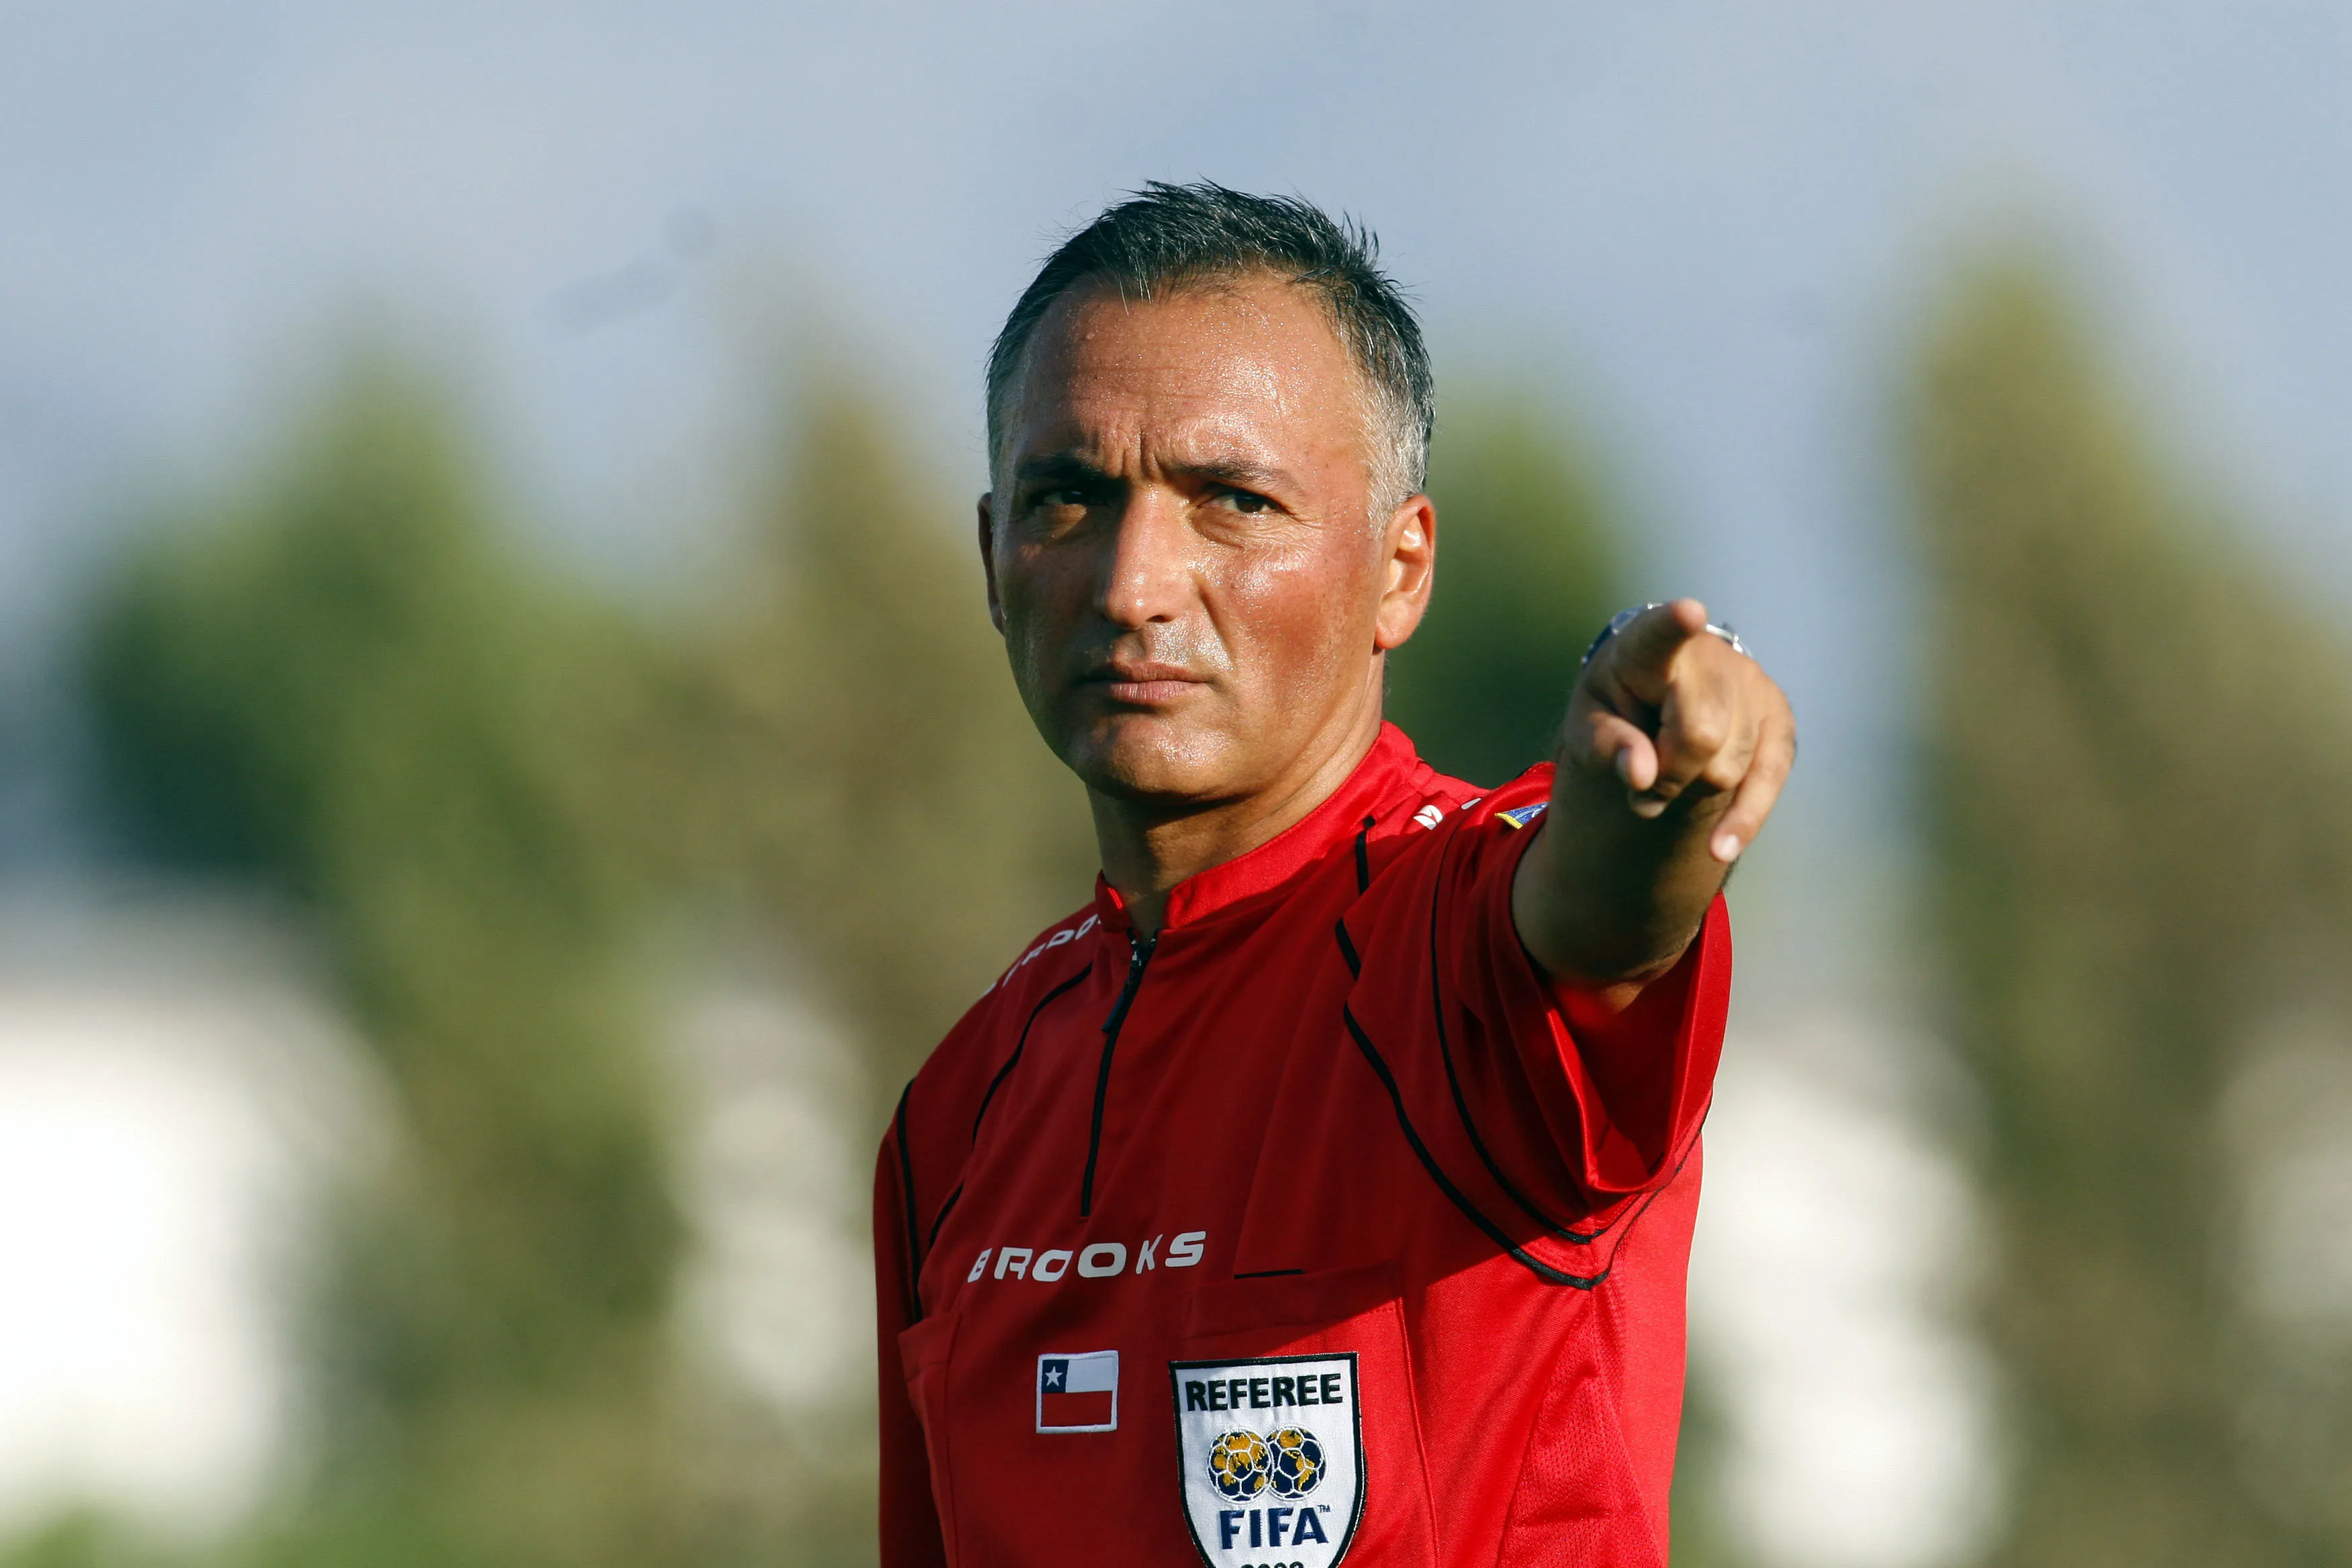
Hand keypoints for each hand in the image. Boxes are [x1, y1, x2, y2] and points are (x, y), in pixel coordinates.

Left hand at [1566, 599, 1794, 861]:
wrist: (1660, 695)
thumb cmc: (1616, 706)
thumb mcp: (1590, 726)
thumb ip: (1609, 746)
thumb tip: (1643, 777)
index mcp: (1648, 645)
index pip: (1661, 635)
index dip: (1674, 625)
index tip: (1687, 612)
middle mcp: (1711, 657)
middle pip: (1701, 734)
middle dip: (1669, 774)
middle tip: (1640, 785)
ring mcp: (1752, 685)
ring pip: (1730, 765)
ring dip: (1693, 789)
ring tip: (1666, 777)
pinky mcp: (1779, 719)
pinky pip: (1770, 777)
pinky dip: (1743, 817)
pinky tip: (1719, 847)